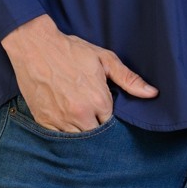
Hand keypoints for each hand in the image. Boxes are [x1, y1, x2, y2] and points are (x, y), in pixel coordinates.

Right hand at [1, 14, 157, 130]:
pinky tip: (65, 121)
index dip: (108, 117)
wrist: (34, 46)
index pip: (112, 123)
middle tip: (92, 115)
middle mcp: (80, 114)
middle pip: (96, 136)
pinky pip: (58, 139)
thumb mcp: (103, 58)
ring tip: (79, 119)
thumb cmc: (70, 50)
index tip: (104, 109)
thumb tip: (152, 93)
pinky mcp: (44, 122)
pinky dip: (63, 135)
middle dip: (96, 128)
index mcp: (98, 100)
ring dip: (80, 133)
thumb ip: (128, 79)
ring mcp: (61, 120)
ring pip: (78, 141)